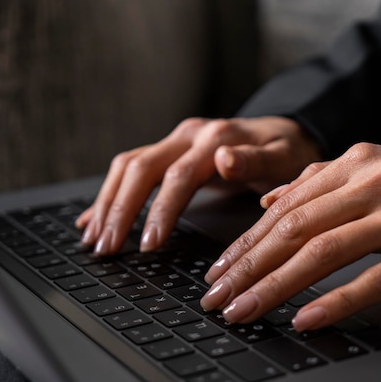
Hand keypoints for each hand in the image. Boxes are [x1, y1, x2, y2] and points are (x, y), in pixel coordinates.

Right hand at [76, 116, 320, 254]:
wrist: (286, 132)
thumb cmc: (287, 152)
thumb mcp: (283, 158)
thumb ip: (255, 160)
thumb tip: (224, 159)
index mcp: (214, 138)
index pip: (177, 176)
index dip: (160, 211)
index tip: (148, 245)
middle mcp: (189, 135)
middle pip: (140, 168)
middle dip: (120, 210)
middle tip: (107, 248)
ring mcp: (176, 141)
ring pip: (128, 166)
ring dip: (107, 203)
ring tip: (93, 239)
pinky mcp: (169, 150)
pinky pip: (131, 169)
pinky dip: (110, 194)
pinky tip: (93, 218)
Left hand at [201, 143, 380, 330]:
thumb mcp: (375, 168)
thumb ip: (319, 183)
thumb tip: (271, 201)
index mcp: (354, 163)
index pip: (284, 207)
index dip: (245, 242)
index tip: (218, 271)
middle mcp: (372, 183)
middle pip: (293, 230)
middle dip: (247, 267)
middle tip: (217, 297)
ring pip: (323, 253)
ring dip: (276, 286)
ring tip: (245, 310)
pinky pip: (376, 278)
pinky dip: (336, 301)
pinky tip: (306, 319)